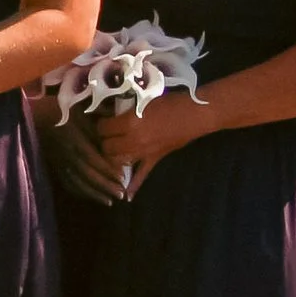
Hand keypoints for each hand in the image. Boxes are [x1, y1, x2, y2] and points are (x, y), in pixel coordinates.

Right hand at [37, 103, 126, 204]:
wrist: (33, 117)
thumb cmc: (59, 112)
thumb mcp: (79, 113)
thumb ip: (96, 125)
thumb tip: (116, 131)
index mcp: (74, 141)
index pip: (93, 159)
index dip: (107, 170)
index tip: (122, 178)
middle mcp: (67, 155)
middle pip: (88, 175)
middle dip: (105, 186)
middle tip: (121, 195)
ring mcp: (60, 163)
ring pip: (77, 182)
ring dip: (94, 194)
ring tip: (109, 202)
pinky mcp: (54, 166)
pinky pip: (67, 183)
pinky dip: (79, 192)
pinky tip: (89, 196)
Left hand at [92, 94, 212, 195]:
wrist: (195, 114)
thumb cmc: (170, 102)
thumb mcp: (143, 100)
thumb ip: (125, 108)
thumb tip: (108, 110)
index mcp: (129, 123)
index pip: (103, 129)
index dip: (100, 124)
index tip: (102, 121)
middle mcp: (133, 141)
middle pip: (107, 147)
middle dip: (103, 141)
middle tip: (106, 135)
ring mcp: (144, 152)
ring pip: (118, 162)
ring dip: (112, 157)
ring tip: (111, 152)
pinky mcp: (155, 159)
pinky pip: (142, 175)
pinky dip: (134, 185)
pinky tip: (126, 196)